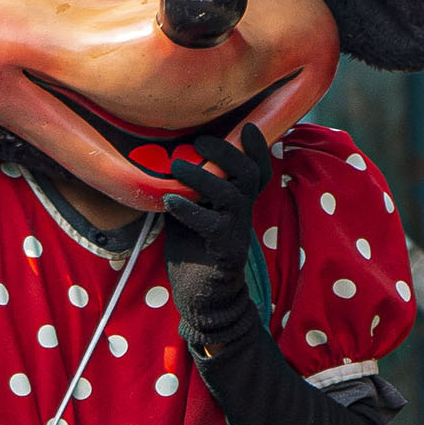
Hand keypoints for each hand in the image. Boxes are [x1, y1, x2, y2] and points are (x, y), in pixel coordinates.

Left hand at [156, 124, 276, 358]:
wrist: (202, 298)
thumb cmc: (195, 252)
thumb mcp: (189, 213)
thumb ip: (187, 190)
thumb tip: (166, 162)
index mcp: (236, 202)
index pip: (257, 170)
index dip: (257, 148)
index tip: (248, 125)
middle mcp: (242, 213)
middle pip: (249, 173)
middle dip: (227, 151)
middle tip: (200, 139)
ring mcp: (236, 232)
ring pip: (232, 195)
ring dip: (203, 177)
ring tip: (176, 167)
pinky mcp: (225, 251)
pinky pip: (212, 225)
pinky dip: (190, 210)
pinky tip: (171, 202)